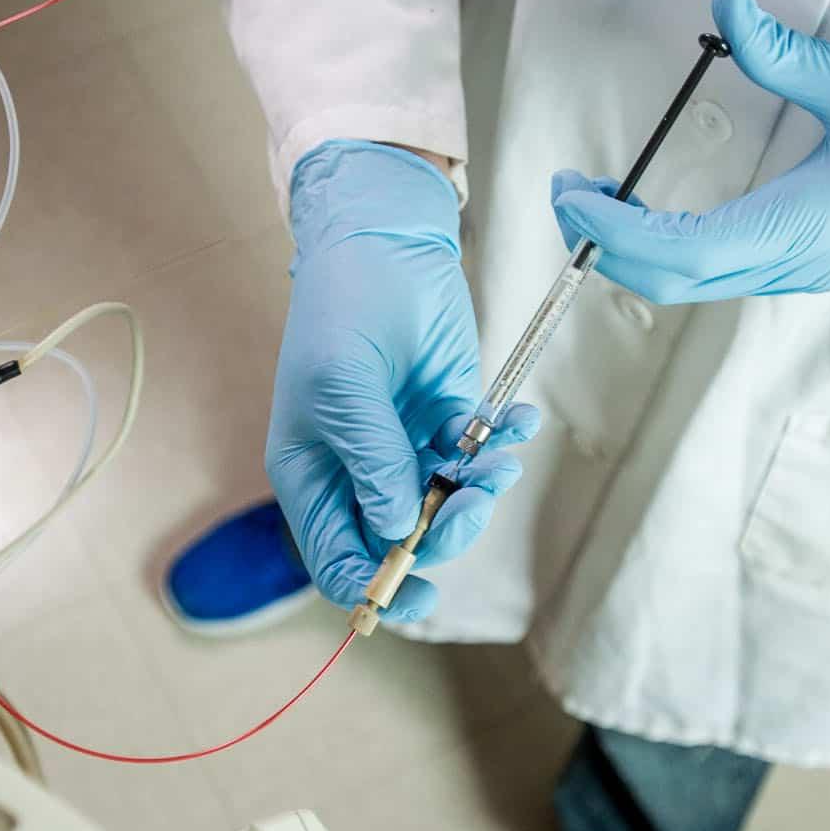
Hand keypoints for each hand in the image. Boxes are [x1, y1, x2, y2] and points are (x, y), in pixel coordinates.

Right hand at [270, 141, 540, 624]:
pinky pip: (479, 457)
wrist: (385, 240)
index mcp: (312, 475)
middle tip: (471, 498)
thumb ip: (372, 461)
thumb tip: (400, 530)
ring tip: (498, 456)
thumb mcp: (344, 387)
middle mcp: (358, 471)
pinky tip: (517, 421)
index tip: (420, 591)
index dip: (375, 586)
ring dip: (480, 490)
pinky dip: (503, 447)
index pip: (338, 560)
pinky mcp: (448, 417)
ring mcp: (405, 446)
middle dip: (443, 532)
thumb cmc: (342, 308)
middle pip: (403, 541)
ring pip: (448, 505)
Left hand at [550, 0, 829, 302]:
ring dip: (629, 250)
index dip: (610, 227)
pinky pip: (713, 275)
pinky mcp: (799, 269)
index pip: (674, 251)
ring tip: (592, 200)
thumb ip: (787, 54)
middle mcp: (783, 265)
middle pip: (665, 280)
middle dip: (602, 243)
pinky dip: (664, 254)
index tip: (570, 189)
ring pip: (686, 284)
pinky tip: (646, 216)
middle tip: (564, 192)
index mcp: (792, 229)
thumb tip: (726, 4)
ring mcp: (790, 274)